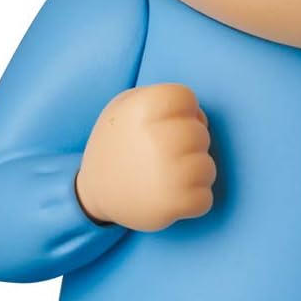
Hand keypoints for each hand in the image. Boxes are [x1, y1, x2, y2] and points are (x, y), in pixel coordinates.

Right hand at [76, 83, 215, 230]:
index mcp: (143, 107)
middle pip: (201, 134)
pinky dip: (190, 202)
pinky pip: (204, 200)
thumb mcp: (125, 106)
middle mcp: (158, 136)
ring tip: (165, 177)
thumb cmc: (119, 144)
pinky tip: (168, 197)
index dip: (181, 112)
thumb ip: (162, 98)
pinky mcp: (174, 203)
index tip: (165, 125)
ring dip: (190, 175)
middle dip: (188, 145)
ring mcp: (168, 171)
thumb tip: (196, 112)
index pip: (186, 97)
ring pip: (207, 168)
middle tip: (164, 155)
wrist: (93, 192)